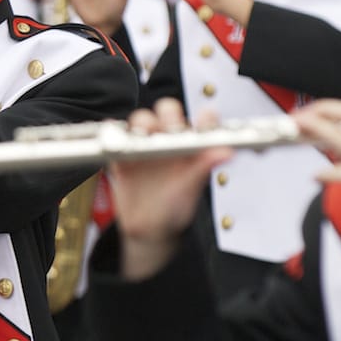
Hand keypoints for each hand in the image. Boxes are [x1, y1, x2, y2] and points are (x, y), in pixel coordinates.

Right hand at [109, 98, 229, 279]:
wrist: (148, 228)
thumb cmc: (175, 208)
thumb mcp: (191, 188)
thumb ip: (204, 167)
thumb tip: (227, 152)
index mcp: (190, 146)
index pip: (202, 121)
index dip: (204, 117)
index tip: (204, 121)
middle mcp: (169, 140)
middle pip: (168, 112)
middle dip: (168, 115)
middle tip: (169, 127)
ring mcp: (146, 146)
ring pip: (142, 120)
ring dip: (141, 124)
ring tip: (141, 138)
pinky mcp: (125, 155)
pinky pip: (116, 137)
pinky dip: (112, 133)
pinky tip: (115, 140)